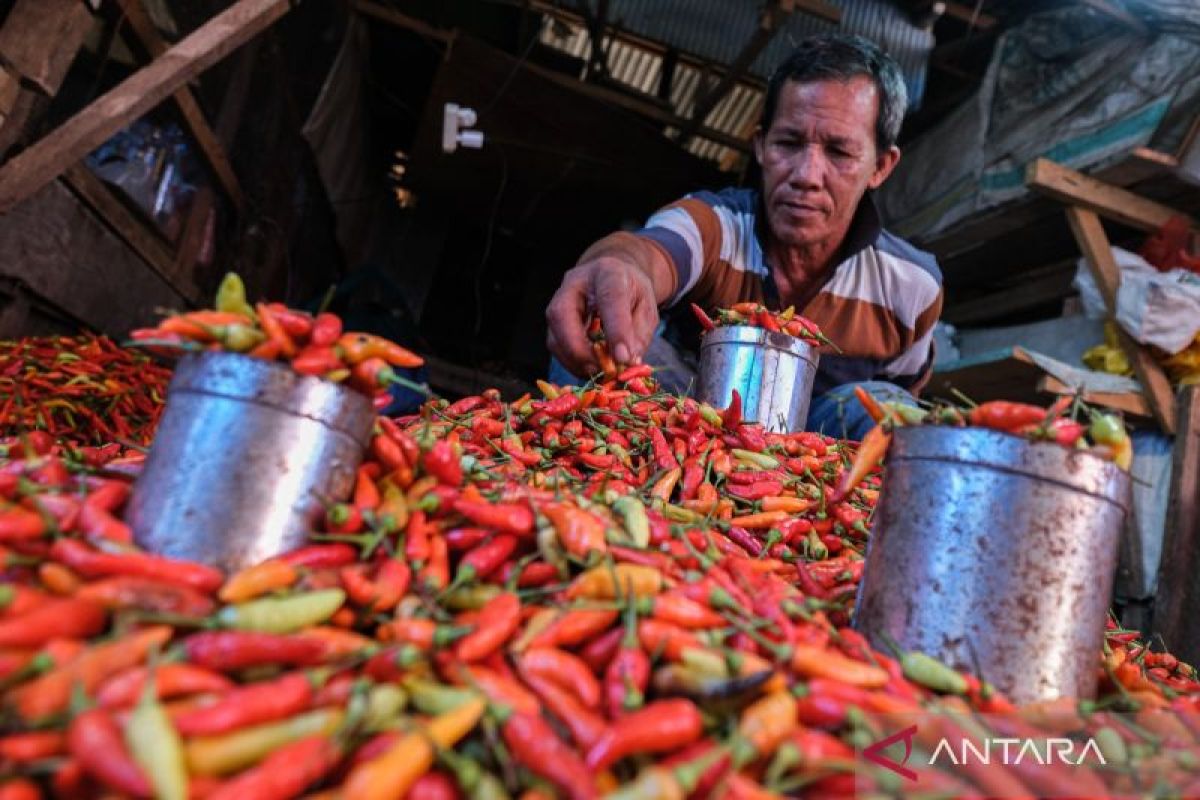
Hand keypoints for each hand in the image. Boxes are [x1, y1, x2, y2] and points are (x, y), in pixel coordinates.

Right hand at [545, 257, 659, 377]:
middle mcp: (575, 282)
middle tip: (601, 370)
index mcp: (608, 272)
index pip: (609, 298)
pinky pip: (555, 345)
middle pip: (562, 314)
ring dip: (575, 361)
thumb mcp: (646, 307)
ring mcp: (558, 300)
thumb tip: (627, 362)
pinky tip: (590, 366)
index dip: (616, 330)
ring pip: (554, 335)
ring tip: (599, 371)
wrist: (611, 277)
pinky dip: (572, 362)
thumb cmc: (630, 292)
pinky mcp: (553, 320)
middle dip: (579, 350)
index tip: (623, 358)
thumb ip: (639, 334)